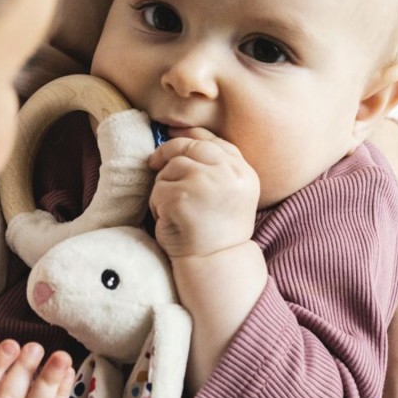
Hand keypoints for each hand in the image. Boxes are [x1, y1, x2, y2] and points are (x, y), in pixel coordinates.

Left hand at [148, 128, 258, 259]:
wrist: (214, 262)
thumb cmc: (216, 229)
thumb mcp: (228, 192)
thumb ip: (216, 166)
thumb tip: (183, 136)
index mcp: (243, 172)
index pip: (214, 141)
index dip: (190, 137)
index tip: (173, 139)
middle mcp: (228, 173)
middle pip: (190, 147)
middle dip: (167, 153)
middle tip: (153, 163)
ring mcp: (205, 182)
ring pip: (171, 167)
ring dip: (164, 187)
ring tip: (174, 209)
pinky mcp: (181, 196)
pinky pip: (159, 189)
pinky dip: (157, 205)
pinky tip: (169, 220)